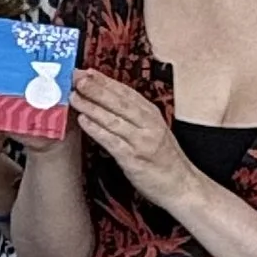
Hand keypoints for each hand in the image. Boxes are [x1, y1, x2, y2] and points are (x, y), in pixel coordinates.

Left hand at [70, 69, 191, 214]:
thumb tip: (106, 97)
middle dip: (96, 88)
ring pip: (113, 119)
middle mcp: (148, 125)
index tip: (87, 71)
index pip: (126, 92)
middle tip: (76, 78)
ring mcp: (141, 141)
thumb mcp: (153, 130)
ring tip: (74, 97)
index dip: (105, 81)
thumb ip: (134, 115)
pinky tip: (84, 121)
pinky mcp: (134, 159)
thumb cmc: (163, 158)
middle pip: (119, 102)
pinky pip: (111, 141)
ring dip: (91, 106)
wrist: (181, 185)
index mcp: (152, 115)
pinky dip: (96, 130)